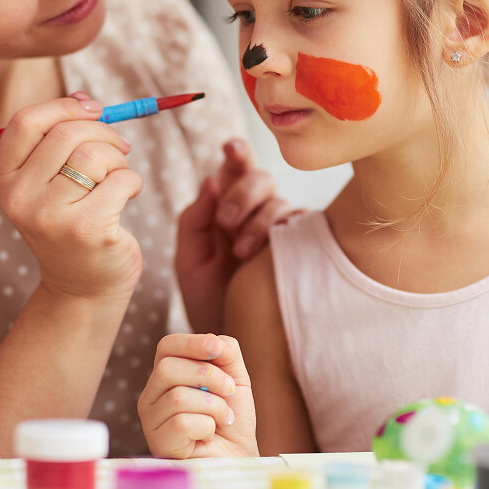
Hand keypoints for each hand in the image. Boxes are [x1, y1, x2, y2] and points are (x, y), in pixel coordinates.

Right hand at [0, 93, 143, 300]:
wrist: (82, 287)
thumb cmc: (71, 223)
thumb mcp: (51, 182)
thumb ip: (59, 138)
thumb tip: (83, 99)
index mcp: (4, 180)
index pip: (26, 122)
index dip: (64, 107)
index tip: (93, 110)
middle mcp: (19, 198)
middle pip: (66, 133)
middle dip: (103, 132)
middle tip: (119, 147)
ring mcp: (50, 216)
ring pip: (95, 155)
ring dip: (119, 159)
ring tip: (119, 177)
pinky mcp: (86, 229)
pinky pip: (121, 179)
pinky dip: (133, 182)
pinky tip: (126, 197)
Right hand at [138, 333, 257, 458]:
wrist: (238, 457)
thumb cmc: (232, 419)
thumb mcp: (236, 379)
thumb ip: (227, 353)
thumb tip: (214, 341)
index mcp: (167, 374)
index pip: (166, 346)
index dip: (191, 342)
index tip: (217, 350)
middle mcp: (152, 394)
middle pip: (167, 369)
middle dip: (209, 376)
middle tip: (229, 392)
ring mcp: (151, 420)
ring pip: (177, 397)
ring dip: (214, 406)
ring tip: (223, 418)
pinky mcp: (159, 443)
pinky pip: (181, 423)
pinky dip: (207, 427)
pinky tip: (210, 435)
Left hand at [176, 139, 293, 331]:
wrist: (230, 341)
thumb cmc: (206, 300)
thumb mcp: (189, 259)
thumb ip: (194, 219)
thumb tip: (211, 178)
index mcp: (225, 208)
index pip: (234, 170)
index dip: (236, 153)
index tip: (230, 148)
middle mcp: (254, 213)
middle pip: (260, 178)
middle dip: (243, 193)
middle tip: (225, 222)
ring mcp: (278, 230)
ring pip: (279, 201)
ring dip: (258, 220)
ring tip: (241, 252)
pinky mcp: (299, 249)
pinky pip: (298, 226)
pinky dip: (279, 233)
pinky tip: (262, 254)